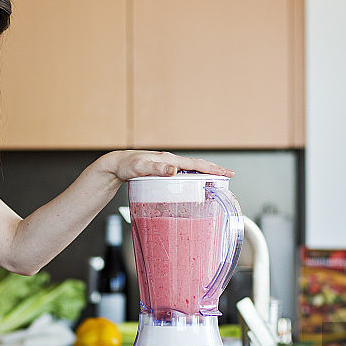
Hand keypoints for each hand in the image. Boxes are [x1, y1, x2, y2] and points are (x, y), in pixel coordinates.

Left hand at [99, 150, 233, 183]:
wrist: (116, 165)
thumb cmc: (127, 166)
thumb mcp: (141, 168)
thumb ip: (157, 169)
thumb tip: (174, 170)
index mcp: (170, 160)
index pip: (196, 164)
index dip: (212, 169)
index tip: (227, 173)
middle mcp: (170, 161)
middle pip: (197, 165)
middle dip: (213, 171)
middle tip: (228, 177)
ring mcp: (167, 166)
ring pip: (191, 169)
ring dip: (205, 174)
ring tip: (216, 181)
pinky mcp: (162, 171)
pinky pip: (182, 174)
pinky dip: (193, 177)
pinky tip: (194, 185)